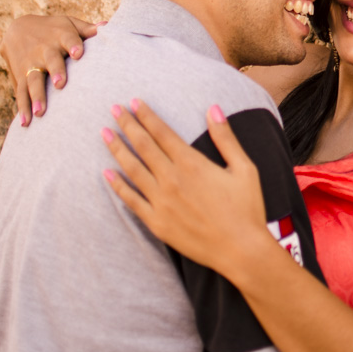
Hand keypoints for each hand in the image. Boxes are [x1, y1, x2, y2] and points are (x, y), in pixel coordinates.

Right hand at [1, 15, 98, 125]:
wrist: (17, 28)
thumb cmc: (53, 29)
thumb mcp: (68, 24)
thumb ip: (86, 29)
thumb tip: (107, 26)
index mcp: (61, 36)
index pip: (68, 38)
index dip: (73, 45)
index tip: (78, 53)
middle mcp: (45, 50)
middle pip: (51, 60)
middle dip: (56, 71)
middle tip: (61, 84)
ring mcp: (31, 64)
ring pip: (33, 79)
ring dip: (37, 95)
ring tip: (41, 112)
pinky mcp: (20, 75)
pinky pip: (21, 91)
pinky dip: (23, 106)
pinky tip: (25, 122)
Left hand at [103, 99, 270, 276]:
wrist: (241, 250)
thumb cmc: (247, 208)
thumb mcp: (245, 168)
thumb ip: (226, 138)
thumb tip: (213, 109)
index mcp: (192, 164)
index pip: (163, 133)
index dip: (147, 116)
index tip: (134, 102)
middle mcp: (172, 180)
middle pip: (143, 146)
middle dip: (128, 125)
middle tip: (114, 109)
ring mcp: (161, 202)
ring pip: (132, 169)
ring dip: (117, 149)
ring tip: (105, 133)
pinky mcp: (157, 222)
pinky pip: (131, 200)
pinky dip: (118, 185)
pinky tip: (107, 173)